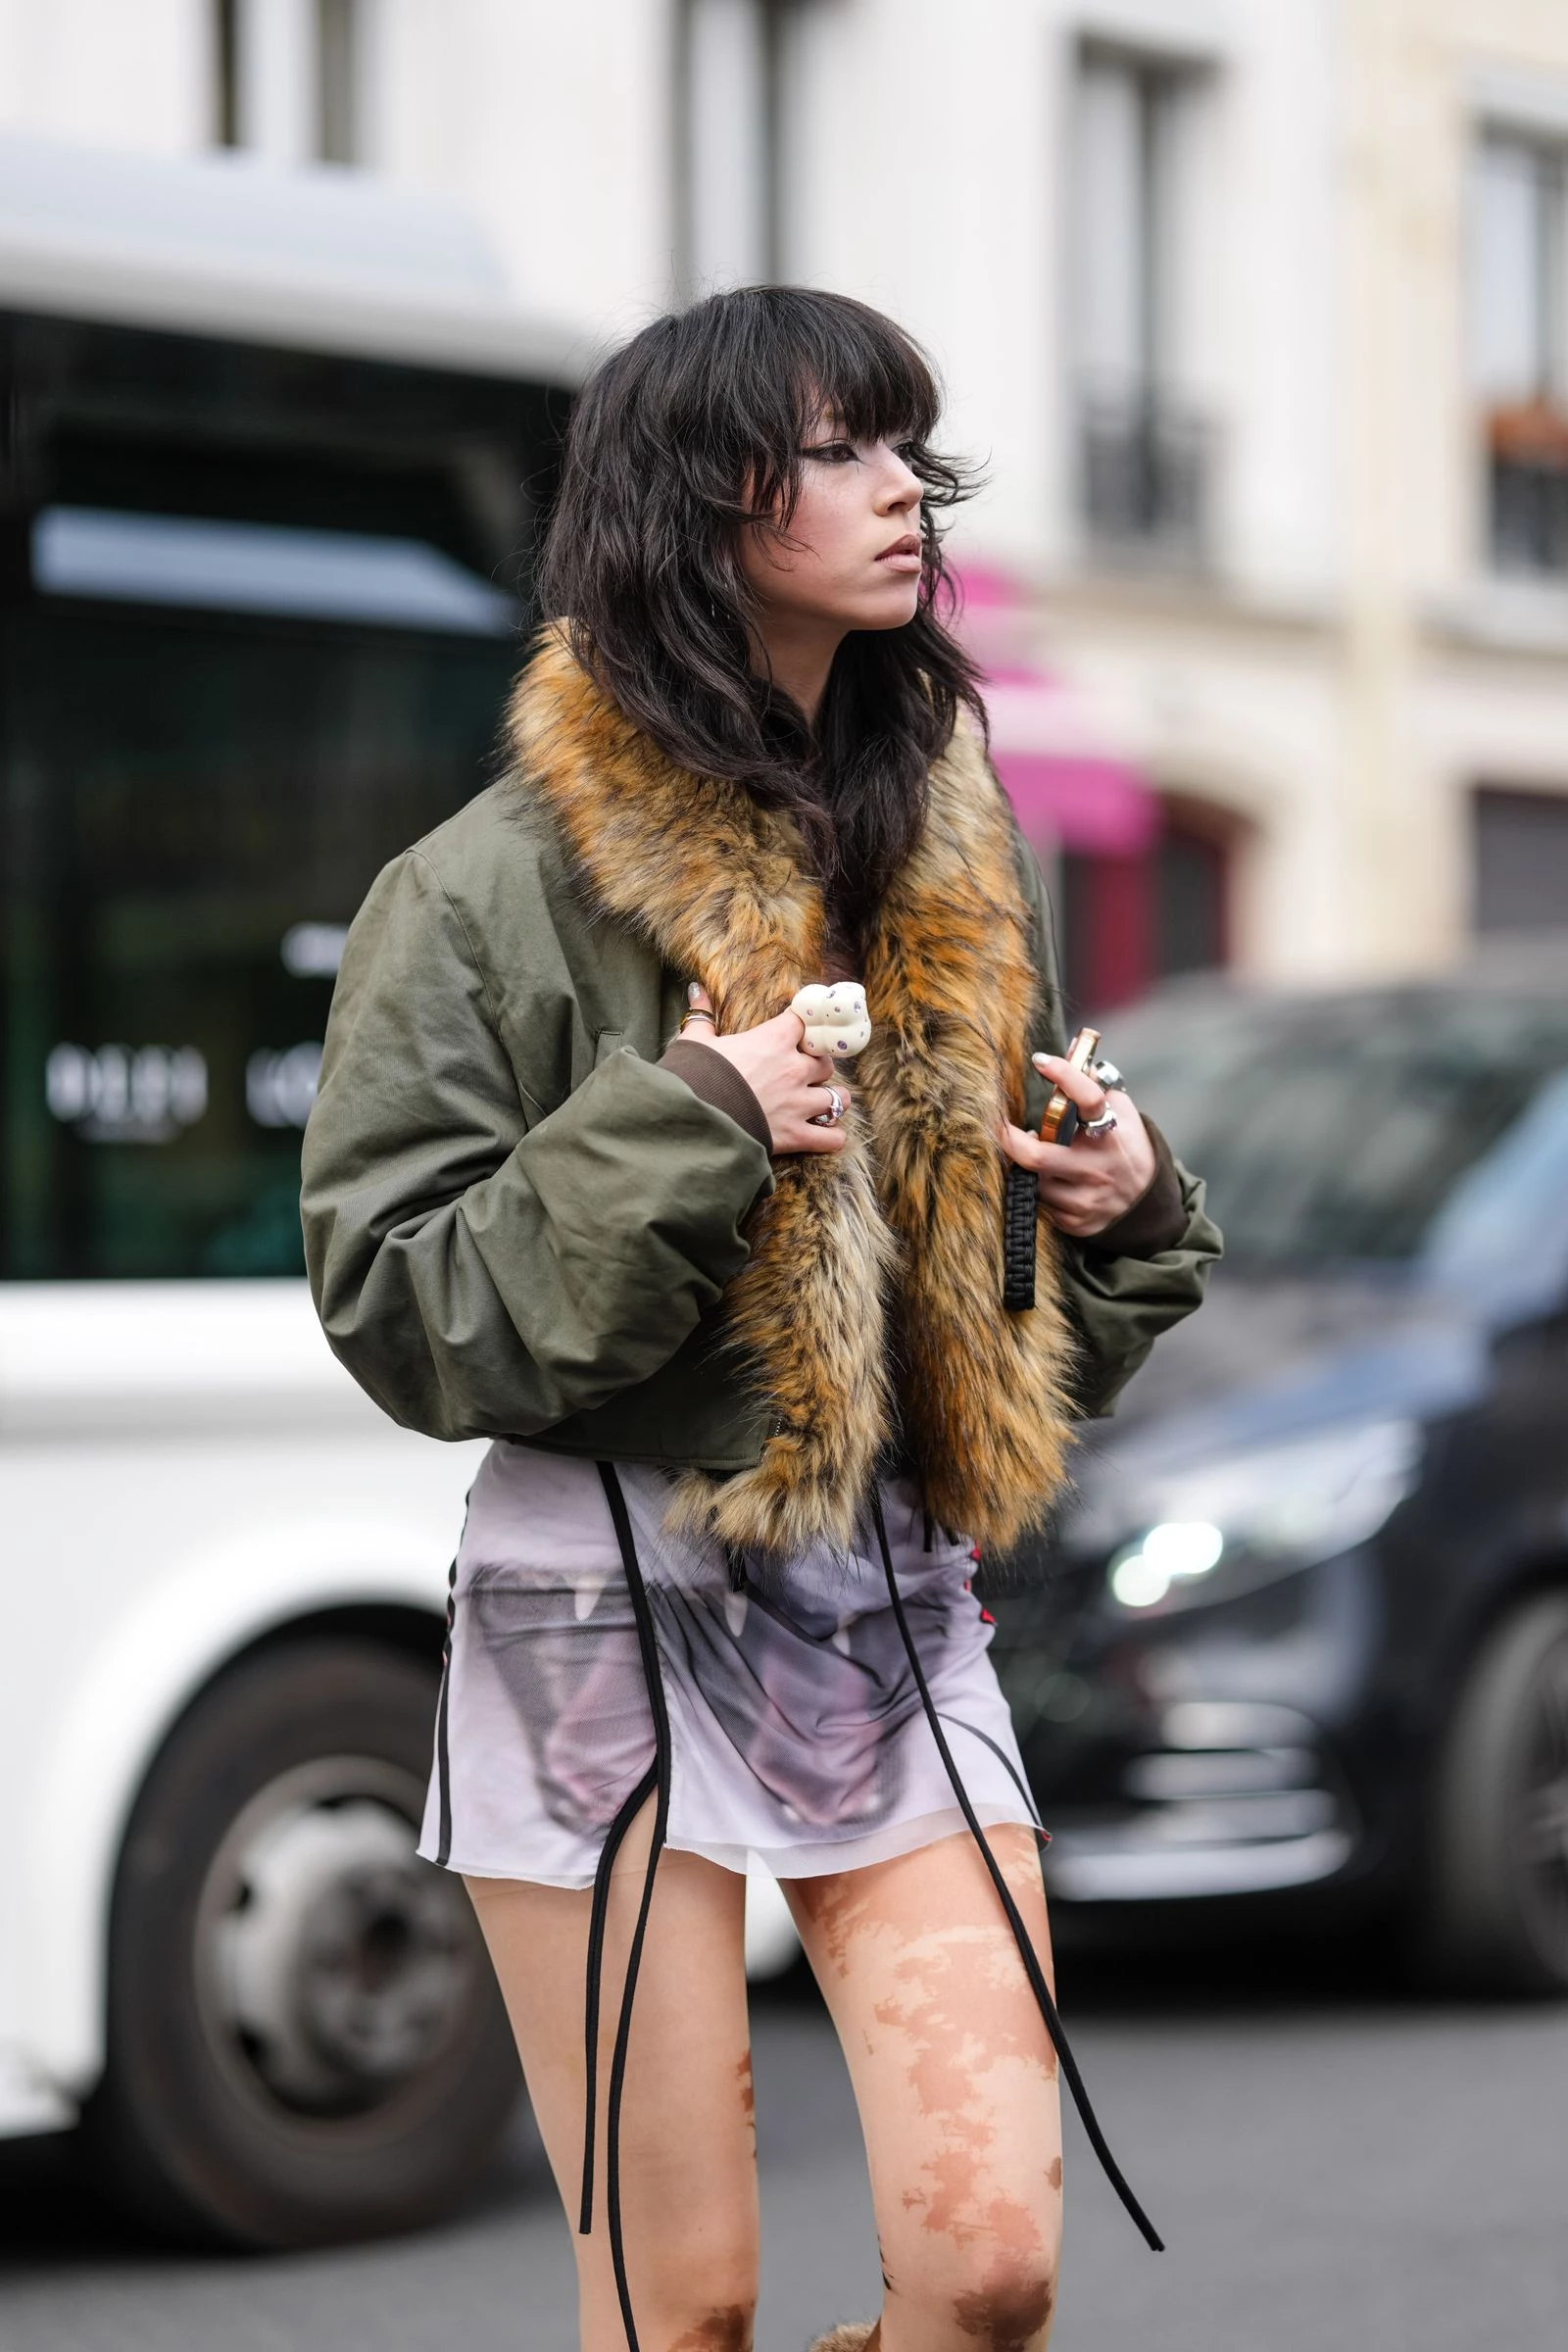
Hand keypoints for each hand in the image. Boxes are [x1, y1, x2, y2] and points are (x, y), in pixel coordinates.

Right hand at [681, 985, 849, 1154]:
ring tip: (826, 1101)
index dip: (803, 1025)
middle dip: (818, 1067)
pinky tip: (827, 1135)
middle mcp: (794, 1069)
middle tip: (806, 1072)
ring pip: (840, 1097)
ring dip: (835, 1099)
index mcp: (773, 1040)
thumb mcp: (694, 1041)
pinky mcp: (796, 1135)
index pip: (804, 1021)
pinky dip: (832, 1138)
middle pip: (826, 1061)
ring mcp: (799, 1103)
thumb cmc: (692, 1077)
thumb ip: (702, 1016)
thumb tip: (696, 991)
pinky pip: (831, 1138)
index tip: (799, 1029)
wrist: (693, 1121)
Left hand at [999, 1051, 1155, 1238]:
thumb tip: (1073, 1050)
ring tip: (1037, 1154)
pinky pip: (1043, 1204)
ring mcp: (1087, 1199)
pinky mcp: (1077, 1222)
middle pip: (1037, 1156)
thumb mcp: (1122, 1113)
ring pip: (1035, 1181)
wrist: (1147, 1202)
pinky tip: (1051, 1180)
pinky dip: (1040, 1190)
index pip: (1089, 1099)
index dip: (1065, 1075)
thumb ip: (1095, 1085)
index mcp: (1112, 1134)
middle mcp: (1099, 1168)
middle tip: (999, 1127)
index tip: (1041, 1060)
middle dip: (1010, 1140)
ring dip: (1028, 1166)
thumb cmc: (1126, 1147)